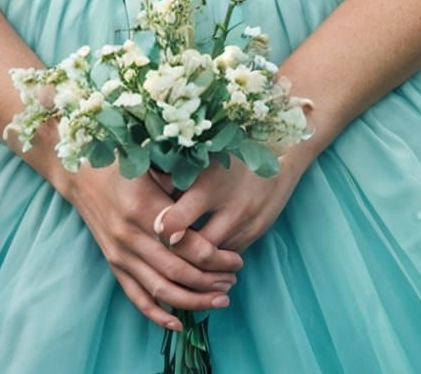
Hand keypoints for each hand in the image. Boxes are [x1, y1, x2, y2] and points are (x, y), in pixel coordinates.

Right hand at [56, 162, 245, 333]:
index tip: (236, 258)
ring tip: (219, 300)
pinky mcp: (113, 263)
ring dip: (192, 301)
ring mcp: (119, 253)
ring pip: (160, 289)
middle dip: (209, 281)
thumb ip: (178, 183)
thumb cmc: (122, 162)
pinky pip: (135, 296)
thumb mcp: (152, 164)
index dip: (214, 256)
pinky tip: (179, 324)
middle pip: (176, 271)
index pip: (185, 243)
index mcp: (143, 207)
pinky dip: (157, 315)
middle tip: (233, 281)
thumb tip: (210, 204)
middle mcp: (130, 235)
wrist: (81, 173)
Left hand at [149, 149, 312, 256]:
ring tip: (172, 267)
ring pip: (213, 259)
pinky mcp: (254, 237)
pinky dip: (212, 263)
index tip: (152, 233)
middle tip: (156, 261)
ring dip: (195, 264)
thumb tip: (141, 177)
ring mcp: (245, 226)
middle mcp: (230, 209)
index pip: (181, 218)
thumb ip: (174, 171)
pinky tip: (197, 263)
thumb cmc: (231, 153)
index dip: (164, 229)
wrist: (279, 158)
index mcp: (211, 185)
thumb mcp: (203, 156)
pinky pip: (227, 258)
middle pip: (198, 247)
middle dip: (178, 257)